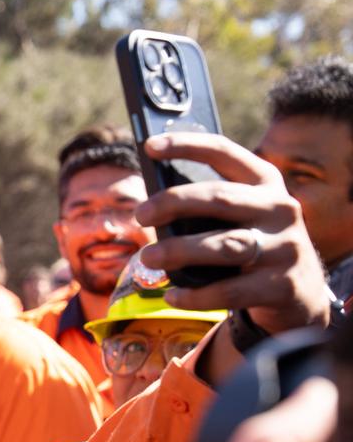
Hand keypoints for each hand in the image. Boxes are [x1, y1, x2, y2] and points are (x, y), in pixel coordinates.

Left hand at [137, 133, 329, 336]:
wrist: (302, 291)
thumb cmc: (253, 243)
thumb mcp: (242, 215)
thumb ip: (209, 205)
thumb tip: (152, 206)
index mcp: (265, 183)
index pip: (224, 153)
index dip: (187, 145)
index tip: (149, 146)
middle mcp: (280, 209)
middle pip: (221, 198)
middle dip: (174, 203)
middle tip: (140, 214)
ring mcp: (285, 248)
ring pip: (225, 245)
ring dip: (179, 250)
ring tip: (147, 257)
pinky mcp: (282, 285)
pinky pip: (231, 291)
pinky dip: (197, 295)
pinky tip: (173, 296)